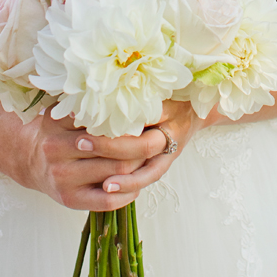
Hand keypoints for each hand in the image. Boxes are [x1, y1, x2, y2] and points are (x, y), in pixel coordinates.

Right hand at [19, 100, 204, 211]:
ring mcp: (63, 179)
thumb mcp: (65, 108)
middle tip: (162, 135)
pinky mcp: (71, 200)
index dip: (133, 120)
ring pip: (116, 173)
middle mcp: (58, 152)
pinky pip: (108, 201)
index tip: (153, 114)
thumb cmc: (56, 128)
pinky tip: (138, 181)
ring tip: (154, 156)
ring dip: (140, 166)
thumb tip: (125, 83)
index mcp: (59, 125)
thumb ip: (88, 100)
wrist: (28, 159)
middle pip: (115, 150)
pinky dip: (129, 192)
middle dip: (142, 144)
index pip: (104, 123)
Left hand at [90, 99, 204, 206]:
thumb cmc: (171, 95)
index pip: (140, 114)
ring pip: (147, 167)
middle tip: (82, 142)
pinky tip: (109, 188)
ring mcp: (170, 150)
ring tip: (99, 180)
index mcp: (169, 108)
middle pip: (143, 145)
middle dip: (111, 146)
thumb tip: (94, 95)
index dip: (112, 115)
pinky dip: (130, 184)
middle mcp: (171, 132)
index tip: (84, 115)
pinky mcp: (165, 163)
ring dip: (121, 173)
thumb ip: (133, 93)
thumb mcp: (156, 87)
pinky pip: (149, 177)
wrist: (195, 111)